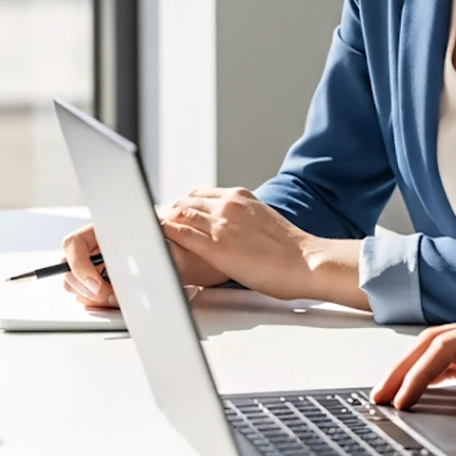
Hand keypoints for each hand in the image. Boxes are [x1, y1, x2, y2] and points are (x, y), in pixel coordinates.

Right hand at [61, 221, 226, 307]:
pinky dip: (99, 301)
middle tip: (112, 297)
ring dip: (93, 297)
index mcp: (103, 230)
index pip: (73, 245)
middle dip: (87, 288)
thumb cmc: (172, 236)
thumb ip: (143, 245)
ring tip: (120, 298)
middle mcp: (95, 247)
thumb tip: (127, 258)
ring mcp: (96, 265)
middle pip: (69, 270)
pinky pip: (88, 295)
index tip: (98, 284)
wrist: (186, 248)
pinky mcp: (102, 281)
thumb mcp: (160, 237)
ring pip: (76, 286)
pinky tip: (119, 300)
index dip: (79, 266)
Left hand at [160, 187, 366, 307]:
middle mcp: (228, 204)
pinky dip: (165, 236)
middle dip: (168, 215)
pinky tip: (157, 244)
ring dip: (163, 224)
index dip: (182, 206)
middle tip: (156, 228)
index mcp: (241, 196)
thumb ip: (243, 218)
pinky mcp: (215, 247)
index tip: (173, 216)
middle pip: (184, 203)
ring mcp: (220, 224)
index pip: (198, 194)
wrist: (306, 261)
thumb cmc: (290, 249)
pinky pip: (179, 235)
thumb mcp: (264, 220)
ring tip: (150, 236)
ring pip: (178, 215)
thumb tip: (233, 229)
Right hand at [372, 308, 455, 415]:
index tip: (403, 398)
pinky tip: (421, 388)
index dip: (421, 372)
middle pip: (437, 342)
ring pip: (443, 348)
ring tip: (391, 394)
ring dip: (415, 368)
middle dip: (405, 367)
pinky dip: (435, 371)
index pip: (450, 346)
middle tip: (378, 396)